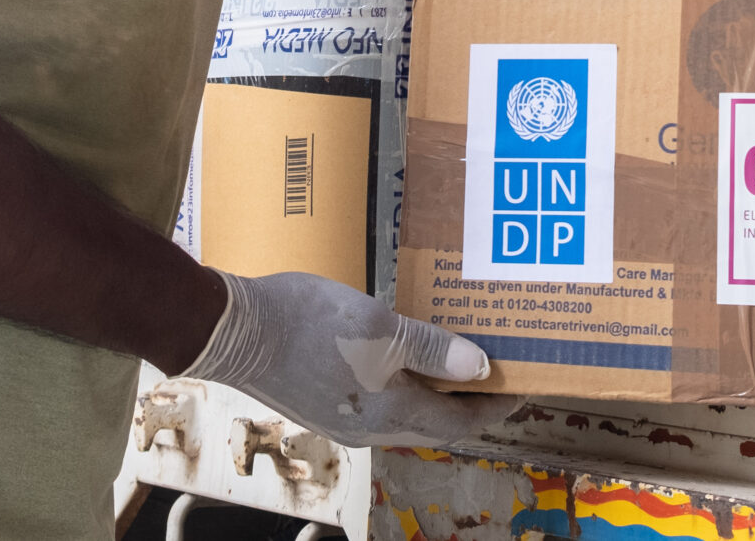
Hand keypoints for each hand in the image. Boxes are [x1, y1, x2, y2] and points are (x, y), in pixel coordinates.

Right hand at [181, 269, 511, 447]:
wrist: (235, 330)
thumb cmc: (311, 324)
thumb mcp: (381, 328)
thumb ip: (431, 350)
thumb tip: (480, 369)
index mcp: (390, 415)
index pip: (459, 423)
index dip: (493, 407)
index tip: (519, 387)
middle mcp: (368, 429)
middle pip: (433, 424)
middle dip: (466, 400)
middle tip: (493, 368)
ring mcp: (341, 420)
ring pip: (403, 414)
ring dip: (432, 390)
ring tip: (452, 356)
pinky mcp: (320, 402)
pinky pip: (376, 401)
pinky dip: (401, 383)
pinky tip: (401, 353)